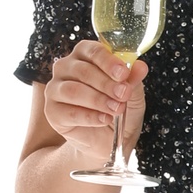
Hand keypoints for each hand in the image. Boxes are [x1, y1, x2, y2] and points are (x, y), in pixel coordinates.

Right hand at [45, 38, 147, 173]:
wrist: (108, 142)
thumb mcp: (132, 96)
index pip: (92, 50)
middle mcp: (67, 68)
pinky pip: (68, 112)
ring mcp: (56, 89)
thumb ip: (133, 81)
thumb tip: (140, 66)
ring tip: (116, 109)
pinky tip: (104, 119)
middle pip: (82, 70)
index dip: (108, 61)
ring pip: (73, 90)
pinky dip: (89, 116)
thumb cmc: (118, 112)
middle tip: (122, 94)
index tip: (123, 73)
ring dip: (97, 100)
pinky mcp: (52, 111)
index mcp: (85, 56)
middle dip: (106, 83)